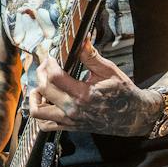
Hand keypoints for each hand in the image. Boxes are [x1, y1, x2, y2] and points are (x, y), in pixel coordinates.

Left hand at [26, 42, 161, 136]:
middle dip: (41, 73)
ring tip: (41, 85)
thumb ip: (91, 56)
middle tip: (46, 65)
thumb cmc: (123, 93)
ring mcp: (69, 120)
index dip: (49, 64)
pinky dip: (39, 113)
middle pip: (44, 89)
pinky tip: (45, 101)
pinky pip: (44, 125)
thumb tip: (81, 39)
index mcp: (84, 94)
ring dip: (35, 96)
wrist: (132, 116)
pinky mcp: (69, 127)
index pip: (54, 77)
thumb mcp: (109, 71)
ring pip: (38, 111)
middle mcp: (73, 110)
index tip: (51, 57)